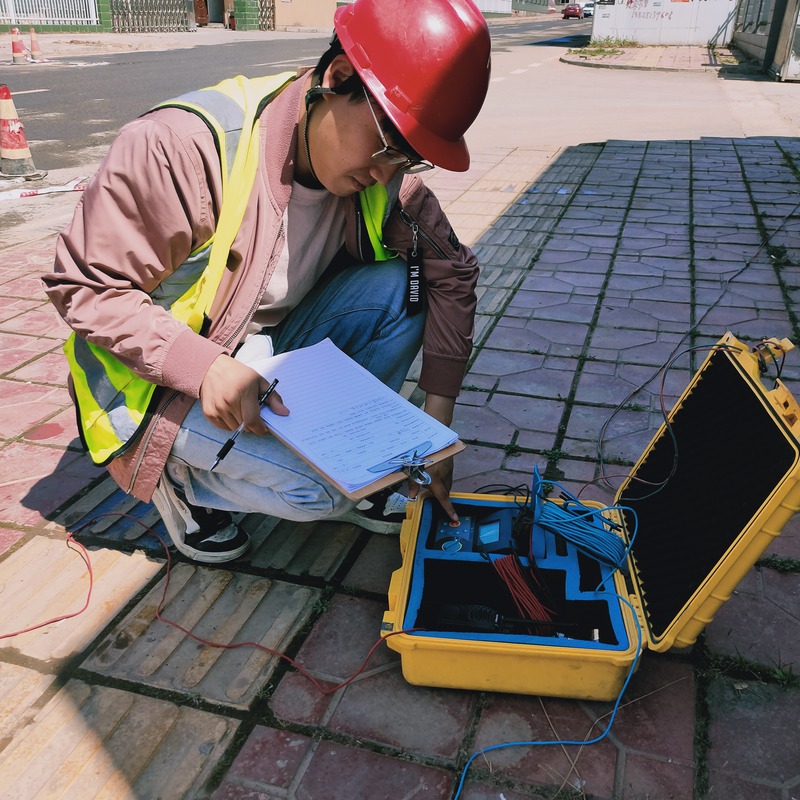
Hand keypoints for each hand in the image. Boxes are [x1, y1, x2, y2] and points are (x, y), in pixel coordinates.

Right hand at [200, 354, 287, 431]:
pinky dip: (229, 423)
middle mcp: (228, 402)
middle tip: (250, 410)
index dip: (260, 428)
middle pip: (245, 426)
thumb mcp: (259, 382)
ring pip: (235, 428)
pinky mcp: (208, 413)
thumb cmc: (238, 375)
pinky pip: (224, 427)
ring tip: (239, 408)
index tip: (263, 426)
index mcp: (243, 393)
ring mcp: (217, 408)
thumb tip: (284, 413)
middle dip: (252, 423)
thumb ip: (273, 398)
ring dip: (240, 423)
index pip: (252, 421)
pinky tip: (230, 410)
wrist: (212, 368)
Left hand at [408, 392, 459, 522]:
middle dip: (442, 498)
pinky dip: (443, 480)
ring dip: (441, 488)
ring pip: (447, 484)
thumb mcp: (412, 466)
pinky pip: (447, 476)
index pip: (443, 497)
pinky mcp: (450, 464)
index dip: (448, 509)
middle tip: (436, 502)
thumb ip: (412, 482)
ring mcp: (448, 469)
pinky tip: (435, 476)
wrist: (436, 432)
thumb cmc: (421, 449)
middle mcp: (444, 474)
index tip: (454, 518)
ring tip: (432, 487)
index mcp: (435, 477)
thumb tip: (411, 495)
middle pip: (445, 492)